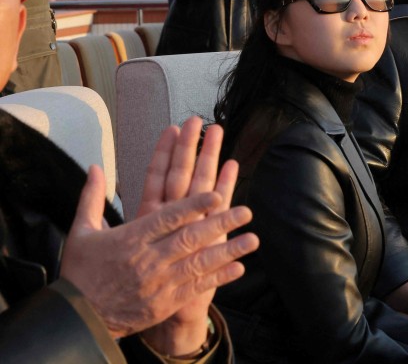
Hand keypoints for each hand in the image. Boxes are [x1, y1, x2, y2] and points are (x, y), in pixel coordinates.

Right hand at [61, 119, 257, 345]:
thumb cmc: (80, 272)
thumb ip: (92, 198)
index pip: (168, 218)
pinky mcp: (165, 303)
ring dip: (228, 250)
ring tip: (252, 239)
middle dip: (220, 224)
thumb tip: (95, 167)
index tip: (217, 193)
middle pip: (190, 238)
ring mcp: (159, 283)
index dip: (194, 205)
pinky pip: (195, 288)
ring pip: (198, 263)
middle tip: (246, 212)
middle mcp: (148, 259)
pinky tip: (239, 268)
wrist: (77, 319)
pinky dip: (218, 278)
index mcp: (130, 239)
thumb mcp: (80, 233)